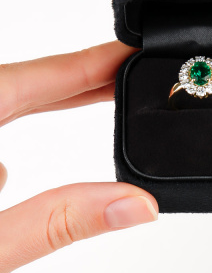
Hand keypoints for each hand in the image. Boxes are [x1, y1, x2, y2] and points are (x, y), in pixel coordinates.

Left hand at [0, 42, 158, 272]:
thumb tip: (136, 205)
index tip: (131, 50)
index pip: (40, 76)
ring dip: (40, 119)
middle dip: (85, 80)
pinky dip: (7, 151)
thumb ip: (60, 222)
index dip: (93, 61)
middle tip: (133, 70)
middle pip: (30, 84)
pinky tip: (4, 181)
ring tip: (84, 127)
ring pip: (8, 111)